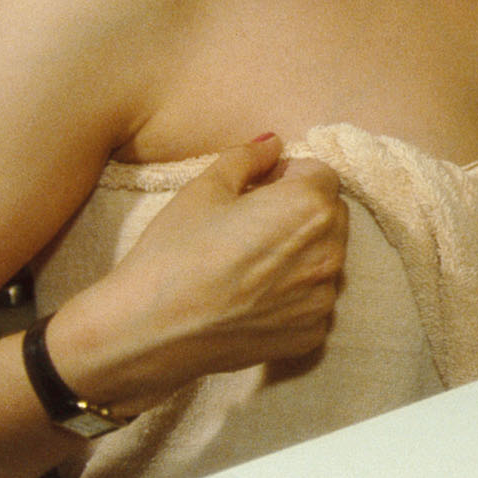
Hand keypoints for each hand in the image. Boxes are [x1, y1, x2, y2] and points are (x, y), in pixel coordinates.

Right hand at [48, 134, 347, 412]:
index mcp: (311, 206)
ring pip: (324, 258)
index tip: (256, 192)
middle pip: (330, 215)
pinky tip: (251, 298)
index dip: (286, 178)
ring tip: (247, 264)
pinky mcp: (310, 334)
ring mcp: (323, 297)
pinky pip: (313, 301)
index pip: (321, 175)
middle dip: (300, 212)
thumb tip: (275, 144)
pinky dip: (293, 296)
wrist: (146, 331)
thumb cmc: (173, 253)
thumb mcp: (204, 190)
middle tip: (250, 226)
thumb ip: (248, 158)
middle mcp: (330, 251)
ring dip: (300, 253)